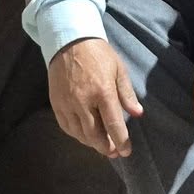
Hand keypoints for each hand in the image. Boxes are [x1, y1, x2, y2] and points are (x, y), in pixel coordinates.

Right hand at [48, 38, 142, 157]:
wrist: (69, 41)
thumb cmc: (98, 54)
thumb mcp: (118, 69)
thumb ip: (127, 94)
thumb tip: (138, 114)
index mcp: (103, 91)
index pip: (113, 124)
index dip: (121, 141)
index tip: (126, 151)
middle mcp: (83, 101)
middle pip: (94, 135)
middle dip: (105, 147)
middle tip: (113, 152)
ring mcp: (67, 103)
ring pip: (79, 133)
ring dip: (91, 143)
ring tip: (101, 145)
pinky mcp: (56, 103)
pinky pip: (66, 126)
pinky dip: (76, 135)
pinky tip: (84, 135)